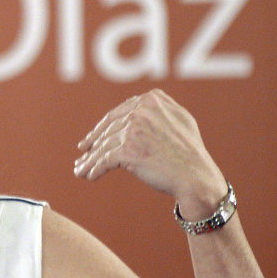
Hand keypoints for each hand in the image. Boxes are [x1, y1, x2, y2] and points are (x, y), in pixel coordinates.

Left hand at [73, 89, 225, 215]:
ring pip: (104, 145)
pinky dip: (94, 169)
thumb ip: (159, 108)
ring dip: (89, 159)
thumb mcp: (180, 119)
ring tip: (80, 169)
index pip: (118, 113)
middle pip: (108, 129)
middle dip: (93, 142)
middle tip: (83, 152)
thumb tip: (137, 105)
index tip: (93, 137)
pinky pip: (104, 160)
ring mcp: (133, 130)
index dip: (103, 127)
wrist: (196, 177)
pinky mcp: (127, 151)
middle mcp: (141, 111)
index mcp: (151, 100)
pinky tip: (89, 176)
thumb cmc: (190, 153)